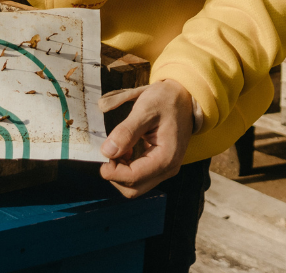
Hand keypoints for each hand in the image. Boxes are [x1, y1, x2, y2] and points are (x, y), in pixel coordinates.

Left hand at [98, 79, 193, 197]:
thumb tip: (107, 151)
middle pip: (133, 188)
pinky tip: (125, 149)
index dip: (112, 170)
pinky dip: (127, 167)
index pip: (133, 177)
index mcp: (166, 158)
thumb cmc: (166, 100)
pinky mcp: (161, 165)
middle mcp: (168, 169)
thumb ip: (126, 132)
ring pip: (136, 185)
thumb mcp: (145, 110)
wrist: (184, 96)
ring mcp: (165, 168)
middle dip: (115, 174)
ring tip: (117, 147)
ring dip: (120, 171)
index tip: (101, 154)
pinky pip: (140, 176)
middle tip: (108, 151)